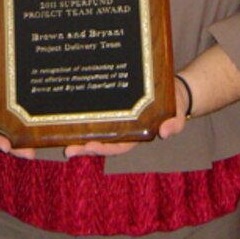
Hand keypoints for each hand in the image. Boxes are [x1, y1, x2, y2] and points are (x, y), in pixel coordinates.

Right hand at [0, 53, 35, 159]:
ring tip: (39, 147)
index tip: (6, 147)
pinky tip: (44, 127)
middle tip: (29, 154)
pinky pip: (27, 114)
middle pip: (4, 136)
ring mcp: (9, 109)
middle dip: (16, 148)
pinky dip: (33, 123)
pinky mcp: (21, 101)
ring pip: (17, 129)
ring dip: (26, 140)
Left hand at [63, 69, 189, 158]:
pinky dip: (86, 116)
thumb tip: (165, 133)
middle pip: (102, 141)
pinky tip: (71, 114)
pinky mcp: (113, 105)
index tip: (89, 147)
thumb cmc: (174, 103)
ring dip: (81, 134)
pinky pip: (98, 113)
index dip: (104, 148)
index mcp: (137, 134)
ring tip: (62, 138)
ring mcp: (118, 118)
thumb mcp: (177, 113)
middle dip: (85, 147)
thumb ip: (174, 124)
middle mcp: (124, 129)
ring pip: (97, 129)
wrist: (174, 89)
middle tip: (68, 150)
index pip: (118, 145)